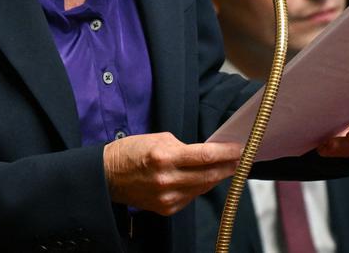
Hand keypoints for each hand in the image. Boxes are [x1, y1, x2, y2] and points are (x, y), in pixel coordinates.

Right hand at [103, 132, 241, 214]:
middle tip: (241, 159)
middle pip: (208, 175)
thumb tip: (207, 154)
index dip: (226, 153)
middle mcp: (167, 180)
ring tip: (228, 168)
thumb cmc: (132, 152)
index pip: (205, 156)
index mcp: (164, 157)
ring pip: (202, 188)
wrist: (107, 176)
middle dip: (228, 167)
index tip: (239, 148)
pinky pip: (191, 197)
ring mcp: (166, 198)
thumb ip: (184, 147)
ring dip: (217, 177)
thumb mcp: (158, 139)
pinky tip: (206, 178)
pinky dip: (200, 187)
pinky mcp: (166, 209)